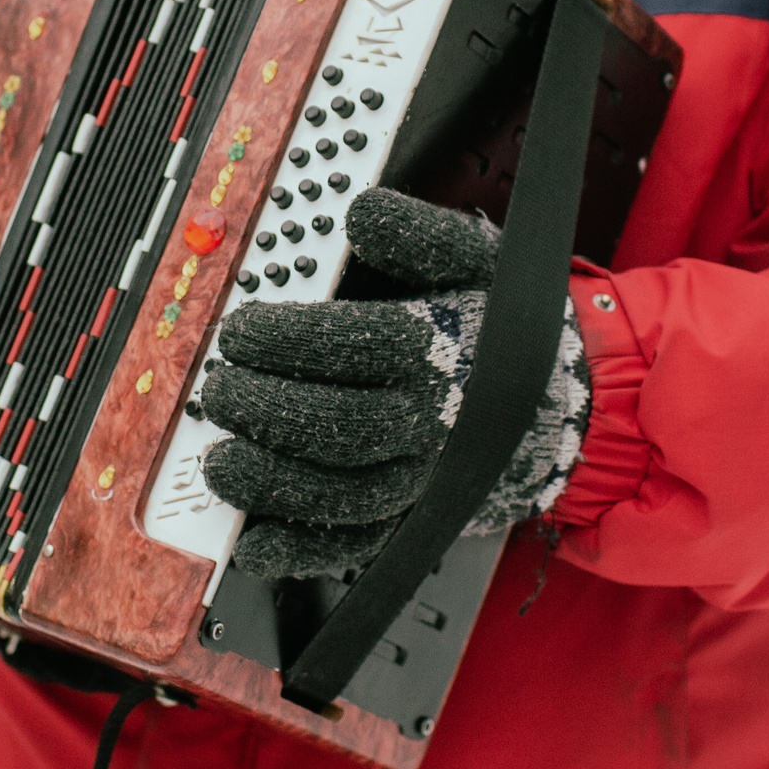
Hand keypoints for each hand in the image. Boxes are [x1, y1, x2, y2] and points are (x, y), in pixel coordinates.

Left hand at [201, 188, 585, 579]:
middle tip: (220, 388)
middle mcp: (432, 422)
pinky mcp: (409, 523)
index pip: (363, 345)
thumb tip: (363, 214)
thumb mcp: (473, 261)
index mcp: (440, 351)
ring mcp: (421, 480)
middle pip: (345, 427)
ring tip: (221, 458)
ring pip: (346, 496)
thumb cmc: (491, 325)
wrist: (548, 404)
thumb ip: (420, 234)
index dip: (291, 339)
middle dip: (268, 409)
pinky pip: (357, 547)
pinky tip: (256, 544)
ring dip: (273, 482)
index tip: (241, 330)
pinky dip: (304, 554)